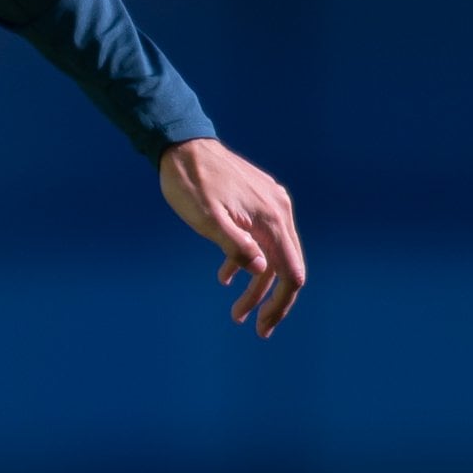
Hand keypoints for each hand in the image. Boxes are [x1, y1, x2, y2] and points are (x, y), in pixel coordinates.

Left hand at [159, 138, 305, 336]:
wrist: (182, 145)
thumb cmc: (190, 183)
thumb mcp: (207, 220)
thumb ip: (236, 246)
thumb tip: (262, 271)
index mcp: (271, 219)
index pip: (291, 273)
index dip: (280, 304)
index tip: (263, 327)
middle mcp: (279, 212)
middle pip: (286, 267)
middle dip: (269, 300)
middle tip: (245, 323)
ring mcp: (271, 204)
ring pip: (271, 255)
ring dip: (255, 285)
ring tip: (234, 310)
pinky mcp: (259, 201)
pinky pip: (262, 239)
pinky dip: (247, 261)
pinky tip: (225, 276)